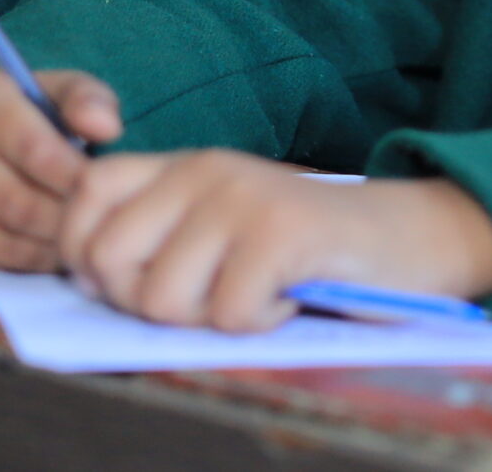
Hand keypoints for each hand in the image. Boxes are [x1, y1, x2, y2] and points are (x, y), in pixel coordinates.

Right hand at [0, 68, 124, 269]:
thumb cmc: (28, 114)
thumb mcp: (60, 91)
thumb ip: (88, 100)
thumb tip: (106, 128)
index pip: (31, 147)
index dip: (73, 175)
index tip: (99, 188)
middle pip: (14, 201)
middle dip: (62, 218)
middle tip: (92, 223)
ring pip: (0, 238)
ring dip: (48, 247)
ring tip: (77, 237)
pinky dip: (25, 262)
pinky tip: (47, 249)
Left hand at [58, 150, 491, 332]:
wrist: (406, 236)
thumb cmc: (304, 250)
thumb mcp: (222, 226)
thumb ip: (162, 239)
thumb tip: (88, 287)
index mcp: (181, 166)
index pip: (84, 197)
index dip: (84, 256)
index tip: (132, 286)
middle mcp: (204, 171)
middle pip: (108, 260)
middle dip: (144, 304)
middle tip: (203, 301)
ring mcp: (243, 197)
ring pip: (163, 298)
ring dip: (208, 319)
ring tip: (252, 296)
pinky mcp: (283, 231)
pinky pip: (230, 313)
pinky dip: (260, 325)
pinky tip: (287, 300)